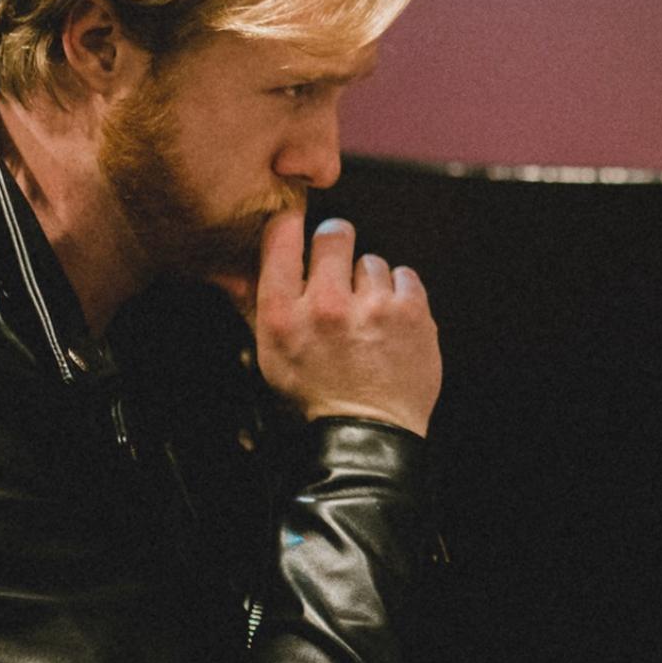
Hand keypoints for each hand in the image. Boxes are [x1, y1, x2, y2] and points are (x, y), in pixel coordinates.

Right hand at [254, 213, 439, 435]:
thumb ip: (263, 306)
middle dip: (336, 244)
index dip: (290, 225)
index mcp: (283, 314)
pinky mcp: (411, 313)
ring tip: (367, 315)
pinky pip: (404, 275)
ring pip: (372, 260)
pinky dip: (399, 293)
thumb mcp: (270, 355)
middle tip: (339, 266)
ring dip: (370, 282)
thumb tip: (250, 265)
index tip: (297, 227)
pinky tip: (391, 320)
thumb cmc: (315, 399)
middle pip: (333, 234)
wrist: (367, 437)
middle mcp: (326, 304)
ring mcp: (372, 308)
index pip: (280, 236)